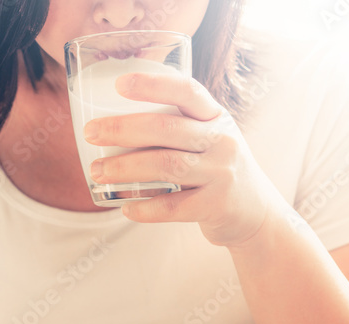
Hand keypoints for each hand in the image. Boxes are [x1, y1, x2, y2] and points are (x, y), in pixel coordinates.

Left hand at [84, 71, 279, 248]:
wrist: (258, 214)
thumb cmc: (220, 173)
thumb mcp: (211, 140)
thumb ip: (179, 129)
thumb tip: (117, 126)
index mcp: (216, 117)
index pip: (186, 91)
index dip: (152, 85)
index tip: (120, 85)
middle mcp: (221, 141)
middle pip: (166, 128)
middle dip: (123, 129)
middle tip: (91, 134)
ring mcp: (220, 173)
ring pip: (166, 166)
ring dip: (126, 168)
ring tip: (98, 173)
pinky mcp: (215, 205)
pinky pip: (174, 206)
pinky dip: (146, 208)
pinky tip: (125, 207)